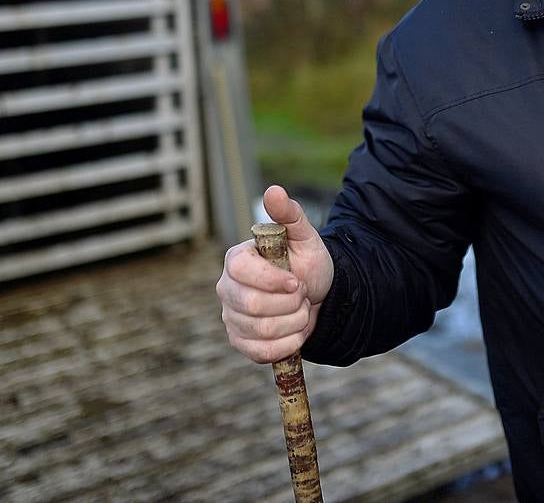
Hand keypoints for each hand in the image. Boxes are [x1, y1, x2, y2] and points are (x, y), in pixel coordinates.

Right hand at [216, 185, 333, 363]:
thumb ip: (289, 214)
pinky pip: (261, 352)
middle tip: (302, 293)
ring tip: (301, 309)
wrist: (317, 295)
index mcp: (237, 259)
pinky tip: (297, 332)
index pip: (241, 271)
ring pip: (261, 330)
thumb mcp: (305, 236)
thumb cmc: (306, 262)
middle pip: (251, 305)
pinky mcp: (240, 342)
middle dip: (289, 303)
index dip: (272, 280)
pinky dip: (287, 344)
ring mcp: (231, 317)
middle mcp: (226, 288)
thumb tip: (273, 191)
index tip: (296, 281)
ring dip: (294, 322)